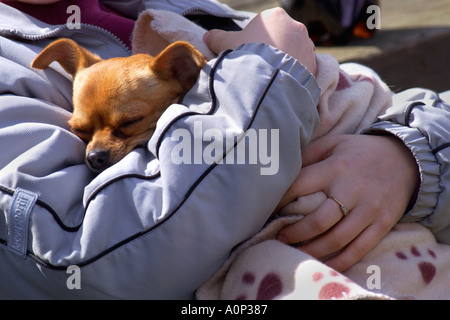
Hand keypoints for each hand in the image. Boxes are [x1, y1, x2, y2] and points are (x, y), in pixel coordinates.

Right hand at [203, 7, 316, 75]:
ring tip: (271, 79)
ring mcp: (307, 46)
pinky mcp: (314, 64)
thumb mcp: (227, 46)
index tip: (249, 56)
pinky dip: (294, 75)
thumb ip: (217, 39)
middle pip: (281, 39)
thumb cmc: (246, 58)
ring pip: (294, 53)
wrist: (267, 82)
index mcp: (274, 16)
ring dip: (285, 63)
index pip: (264, 27)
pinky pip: (303, 68)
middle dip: (272, 52)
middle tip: (259, 69)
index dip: (254, 43)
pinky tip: (282, 85)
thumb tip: (207, 37)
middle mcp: (295, 27)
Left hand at [276, 134, 419, 271]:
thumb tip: (280, 170)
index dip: (279, 200)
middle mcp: (351, 189)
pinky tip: (323, 264)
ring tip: (296, 251)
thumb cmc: (359, 152)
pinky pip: (359, 249)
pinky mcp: (382, 224)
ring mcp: (369, 209)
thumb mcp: (333, 143)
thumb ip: (308, 155)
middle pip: (318, 220)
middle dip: (295, 233)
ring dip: (312, 250)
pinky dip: (340, 261)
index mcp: (335, 168)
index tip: (266, 209)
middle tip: (280, 236)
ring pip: (337, 239)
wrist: (406, 159)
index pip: (299, 185)